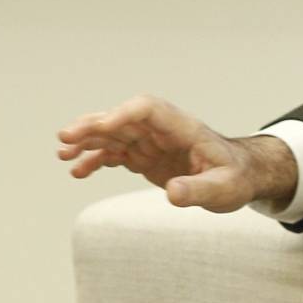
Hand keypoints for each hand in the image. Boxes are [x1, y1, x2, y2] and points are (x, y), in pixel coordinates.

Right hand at [56, 94, 296, 210]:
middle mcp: (161, 129)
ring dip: (87, 141)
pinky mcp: (144, 157)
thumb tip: (173, 193)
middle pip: (121, 118)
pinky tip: (78, 171)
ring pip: (112, 135)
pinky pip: (114, 153)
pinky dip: (95, 160)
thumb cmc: (236, 178)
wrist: (239, 177)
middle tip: (65, 138)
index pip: (147, 109)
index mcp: (181, 126)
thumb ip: (199, 190)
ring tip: (63, 155)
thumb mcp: (223, 188)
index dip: (122, 114)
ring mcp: (150, 142)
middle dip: (93, 126)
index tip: (101, 127)